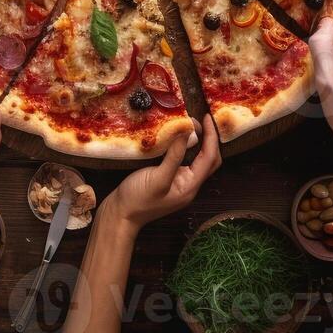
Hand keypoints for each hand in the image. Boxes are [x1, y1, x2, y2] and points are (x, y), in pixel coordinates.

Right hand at [103, 116, 220, 229]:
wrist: (120, 215)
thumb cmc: (138, 199)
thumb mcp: (157, 177)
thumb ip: (174, 156)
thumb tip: (187, 133)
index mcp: (190, 186)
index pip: (209, 158)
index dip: (211, 137)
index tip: (207, 117)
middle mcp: (189, 185)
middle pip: (209, 160)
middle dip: (210, 139)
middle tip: (202, 120)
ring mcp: (179, 183)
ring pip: (198, 160)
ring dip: (200, 143)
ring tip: (192, 125)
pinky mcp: (169, 179)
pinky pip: (185, 161)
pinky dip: (186, 147)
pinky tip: (178, 138)